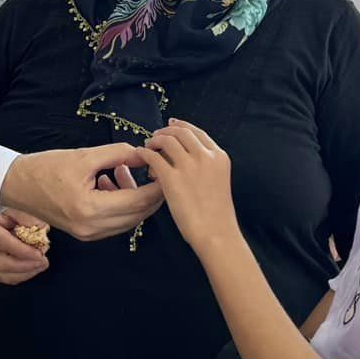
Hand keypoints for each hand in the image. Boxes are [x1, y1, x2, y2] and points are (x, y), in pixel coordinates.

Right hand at [0, 205, 50, 284]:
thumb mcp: (10, 206)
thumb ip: (25, 216)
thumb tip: (42, 228)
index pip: (5, 244)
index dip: (24, 251)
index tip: (40, 253)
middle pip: (3, 264)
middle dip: (27, 266)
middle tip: (44, 261)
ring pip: (3, 275)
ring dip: (25, 273)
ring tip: (40, 266)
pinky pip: (2, 277)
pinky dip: (19, 276)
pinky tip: (30, 269)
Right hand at [1, 142, 162, 241]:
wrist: (15, 185)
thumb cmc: (44, 168)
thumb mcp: (83, 156)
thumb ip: (118, 154)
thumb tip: (144, 154)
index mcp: (91, 208)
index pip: (138, 200)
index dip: (157, 185)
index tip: (165, 167)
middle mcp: (91, 227)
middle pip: (138, 214)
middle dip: (151, 193)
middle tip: (154, 169)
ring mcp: (88, 234)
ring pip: (129, 220)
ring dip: (135, 198)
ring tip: (123, 171)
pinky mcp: (85, 233)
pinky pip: (115, 222)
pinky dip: (121, 205)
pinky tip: (111, 183)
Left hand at [140, 121, 241, 252]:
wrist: (216, 233)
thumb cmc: (216, 213)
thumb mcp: (218, 180)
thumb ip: (206, 166)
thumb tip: (185, 156)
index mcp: (219, 157)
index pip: (197, 132)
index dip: (182, 126)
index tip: (171, 125)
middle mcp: (206, 157)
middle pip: (181, 132)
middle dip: (165, 131)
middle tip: (155, 136)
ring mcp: (189, 167)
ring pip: (166, 140)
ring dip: (154, 140)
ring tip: (147, 147)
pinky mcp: (172, 178)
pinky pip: (152, 157)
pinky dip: (144, 153)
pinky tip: (140, 156)